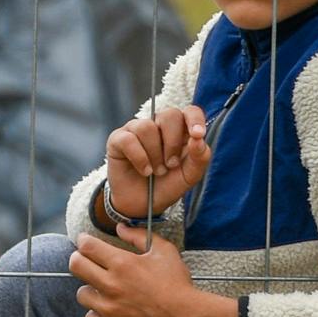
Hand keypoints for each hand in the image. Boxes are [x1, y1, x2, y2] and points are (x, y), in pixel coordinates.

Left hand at [69, 228, 244, 316]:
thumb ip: (138, 236)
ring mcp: (109, 308)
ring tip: (105, 289)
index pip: (86, 246)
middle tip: (89, 261)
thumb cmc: (177, 283)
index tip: (87, 242)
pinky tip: (109, 308)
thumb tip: (119, 227)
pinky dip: (97, 313)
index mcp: (122, 264)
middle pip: (75, 265)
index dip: (84, 241)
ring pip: (82, 294)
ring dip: (91, 289)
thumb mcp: (164, 251)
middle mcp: (111, 285)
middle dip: (79, 259)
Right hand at [100, 105, 209, 230]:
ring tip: (156, 170)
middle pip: (169, 115)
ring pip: (147, 127)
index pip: (190, 111)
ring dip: (154, 154)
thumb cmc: (167, 185)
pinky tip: (144, 170)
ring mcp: (136, 130)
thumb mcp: (189, 176)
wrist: (142, 205)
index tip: (197, 134)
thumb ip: (199, 157)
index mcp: (180, 131)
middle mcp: (158, 125)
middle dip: (172, 143)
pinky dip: (139, 158)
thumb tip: (198, 139)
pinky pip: (129, 139)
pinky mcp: (118, 139)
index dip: (195, 119)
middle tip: (171, 164)